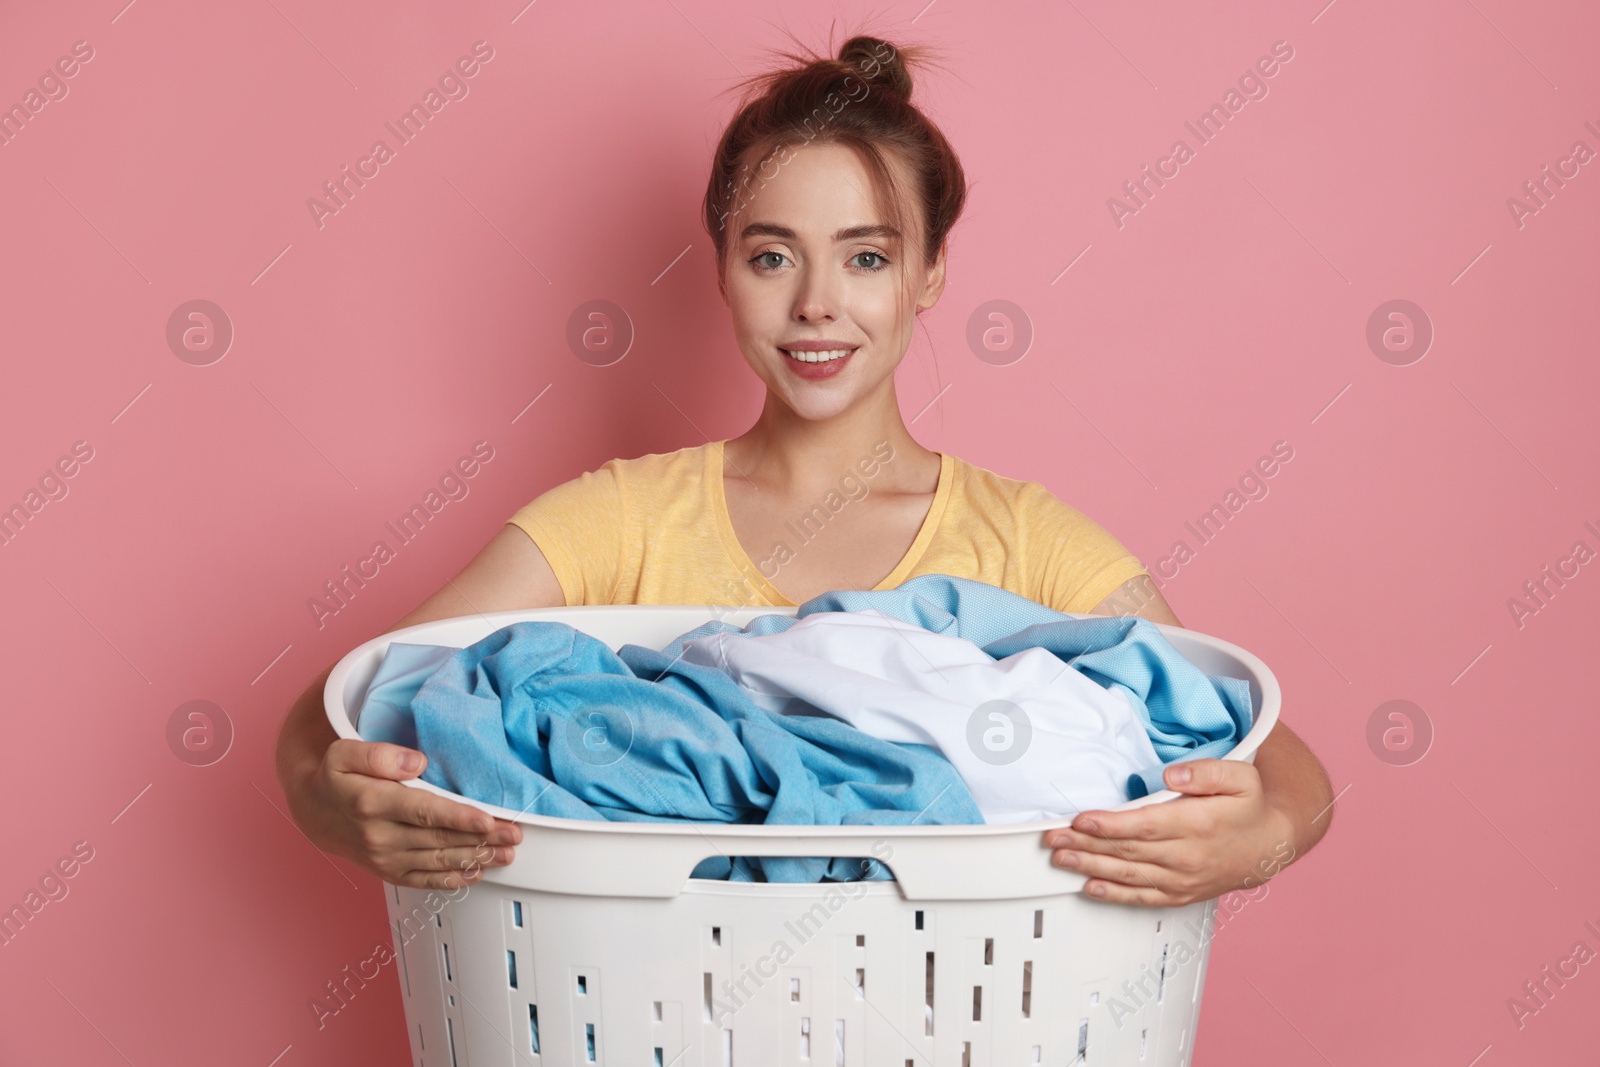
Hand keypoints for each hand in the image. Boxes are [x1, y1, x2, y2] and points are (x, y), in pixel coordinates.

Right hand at [292, 738, 522, 889]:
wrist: (313, 811)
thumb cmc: (336, 778)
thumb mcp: (346, 752)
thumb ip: (381, 753)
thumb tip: (417, 762)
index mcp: (372, 802)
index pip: (424, 812)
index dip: (459, 818)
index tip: (488, 821)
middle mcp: (379, 835)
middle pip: (438, 839)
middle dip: (481, 840)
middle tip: (513, 836)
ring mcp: (384, 857)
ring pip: (436, 862)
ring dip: (474, 859)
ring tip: (505, 855)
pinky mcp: (387, 871)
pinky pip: (422, 880)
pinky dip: (450, 880)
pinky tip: (474, 874)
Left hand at [1041, 758, 1294, 906]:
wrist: (1271, 845)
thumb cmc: (1250, 806)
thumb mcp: (1239, 775)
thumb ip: (1205, 771)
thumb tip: (1172, 774)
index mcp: (1198, 824)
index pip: (1144, 826)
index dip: (1109, 824)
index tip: (1080, 819)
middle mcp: (1187, 856)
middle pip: (1127, 851)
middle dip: (1085, 844)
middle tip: (1053, 838)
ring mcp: (1182, 879)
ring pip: (1128, 875)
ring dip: (1090, 867)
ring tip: (1060, 858)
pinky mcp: (1180, 894)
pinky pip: (1142, 898)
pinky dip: (1114, 894)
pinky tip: (1090, 887)